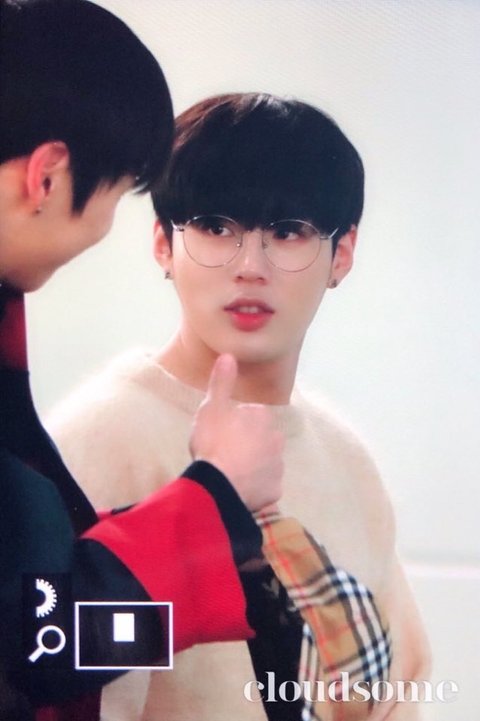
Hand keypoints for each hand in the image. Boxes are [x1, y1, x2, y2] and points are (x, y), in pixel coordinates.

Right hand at [190, 353, 283, 511]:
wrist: (218, 484)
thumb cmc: (214, 442)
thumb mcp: (212, 407)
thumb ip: (221, 382)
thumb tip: (228, 355)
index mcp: (262, 417)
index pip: (250, 416)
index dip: (234, 424)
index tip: (220, 433)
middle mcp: (276, 439)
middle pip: (261, 439)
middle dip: (247, 445)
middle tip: (224, 454)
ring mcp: (277, 466)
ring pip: (264, 463)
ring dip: (251, 466)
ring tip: (229, 473)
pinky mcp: (274, 490)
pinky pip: (264, 486)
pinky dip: (254, 487)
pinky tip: (237, 488)